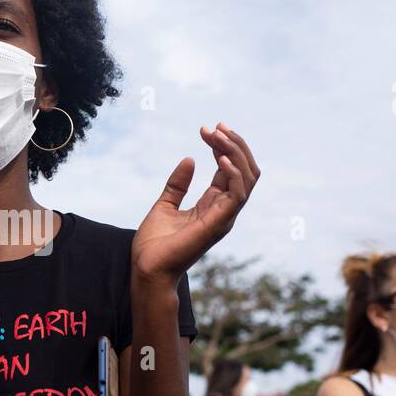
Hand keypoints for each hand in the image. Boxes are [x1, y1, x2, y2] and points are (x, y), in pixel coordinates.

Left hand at [132, 123, 259, 285]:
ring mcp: (224, 217)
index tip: (205, 129)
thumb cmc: (154, 245)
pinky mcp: (219, 223)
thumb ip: (178, 184)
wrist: (147, 268)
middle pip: (245, 170)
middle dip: (234, 144)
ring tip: (218, 135)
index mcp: (213, 205)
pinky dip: (234, 173)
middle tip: (216, 126)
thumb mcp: (165, 205)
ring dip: (236, 152)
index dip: (222, 146)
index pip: (231, 170)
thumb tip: (189, 159)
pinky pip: (238, 194)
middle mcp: (224, 210)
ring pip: (248, 178)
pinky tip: (219, 157)